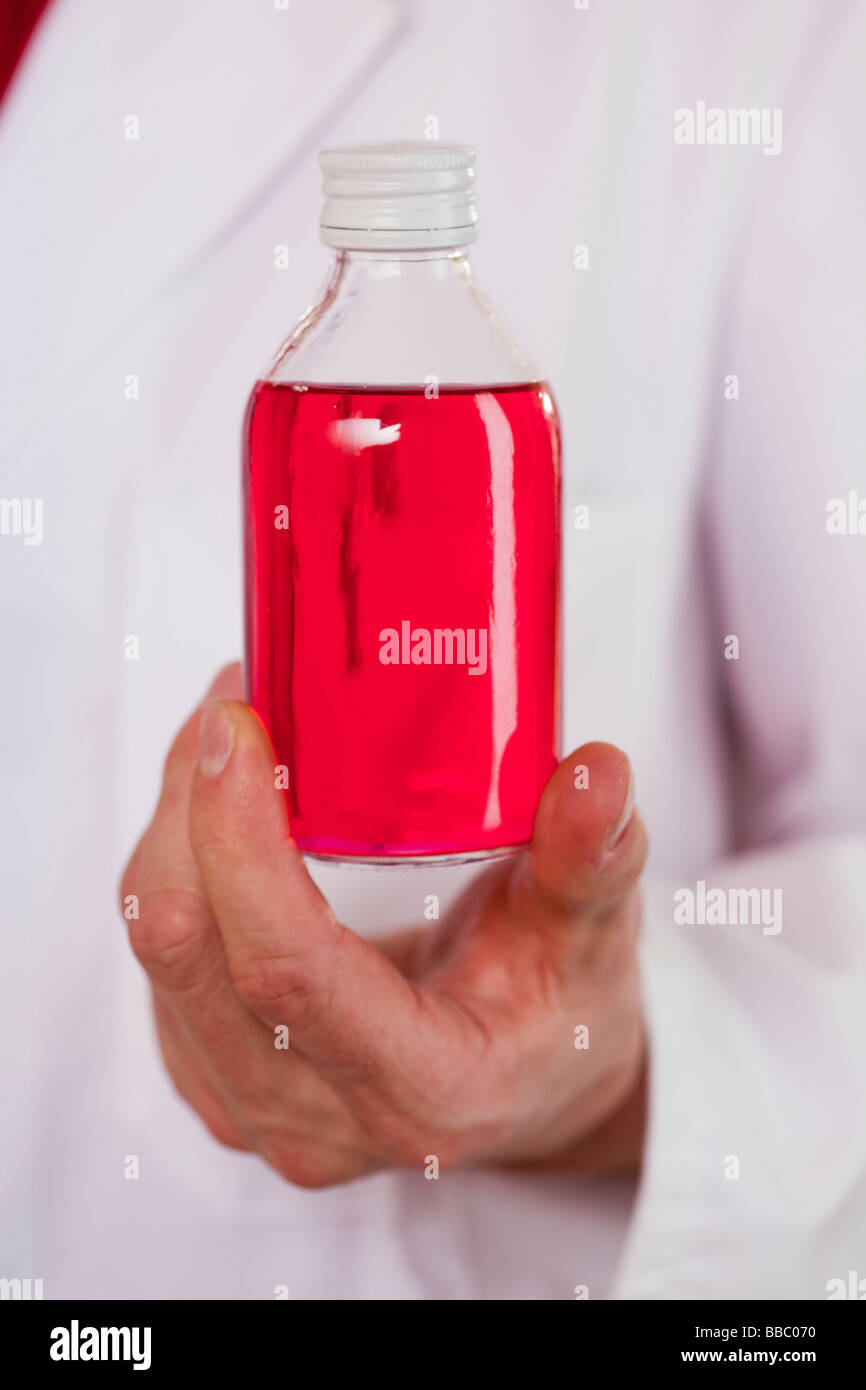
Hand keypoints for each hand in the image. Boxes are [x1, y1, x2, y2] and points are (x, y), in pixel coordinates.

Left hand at [121, 664, 647, 1186]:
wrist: (526, 1090)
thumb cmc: (563, 1014)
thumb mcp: (599, 937)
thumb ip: (594, 857)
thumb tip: (598, 775)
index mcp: (420, 1088)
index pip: (289, 971)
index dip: (243, 845)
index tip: (237, 729)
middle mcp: (316, 1119)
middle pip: (195, 952)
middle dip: (192, 809)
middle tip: (236, 703)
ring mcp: (256, 1108)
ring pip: (164, 951)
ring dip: (176, 828)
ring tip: (231, 739)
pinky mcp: (218, 1078)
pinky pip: (164, 962)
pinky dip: (177, 869)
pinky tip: (218, 811)